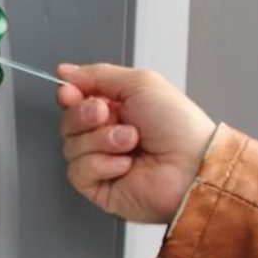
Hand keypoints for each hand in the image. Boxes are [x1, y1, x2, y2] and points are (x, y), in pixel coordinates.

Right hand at [57, 63, 215, 222]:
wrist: (191, 165)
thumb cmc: (179, 127)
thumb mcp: (140, 83)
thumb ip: (98, 74)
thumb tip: (66, 71)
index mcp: (114, 109)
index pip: (74, 100)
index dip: (69, 96)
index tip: (71, 93)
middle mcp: (104, 134)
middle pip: (68, 122)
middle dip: (85, 116)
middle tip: (109, 116)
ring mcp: (99, 161)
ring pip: (70, 146)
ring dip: (102, 141)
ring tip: (131, 143)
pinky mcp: (96, 185)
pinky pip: (77, 171)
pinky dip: (102, 164)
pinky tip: (125, 165)